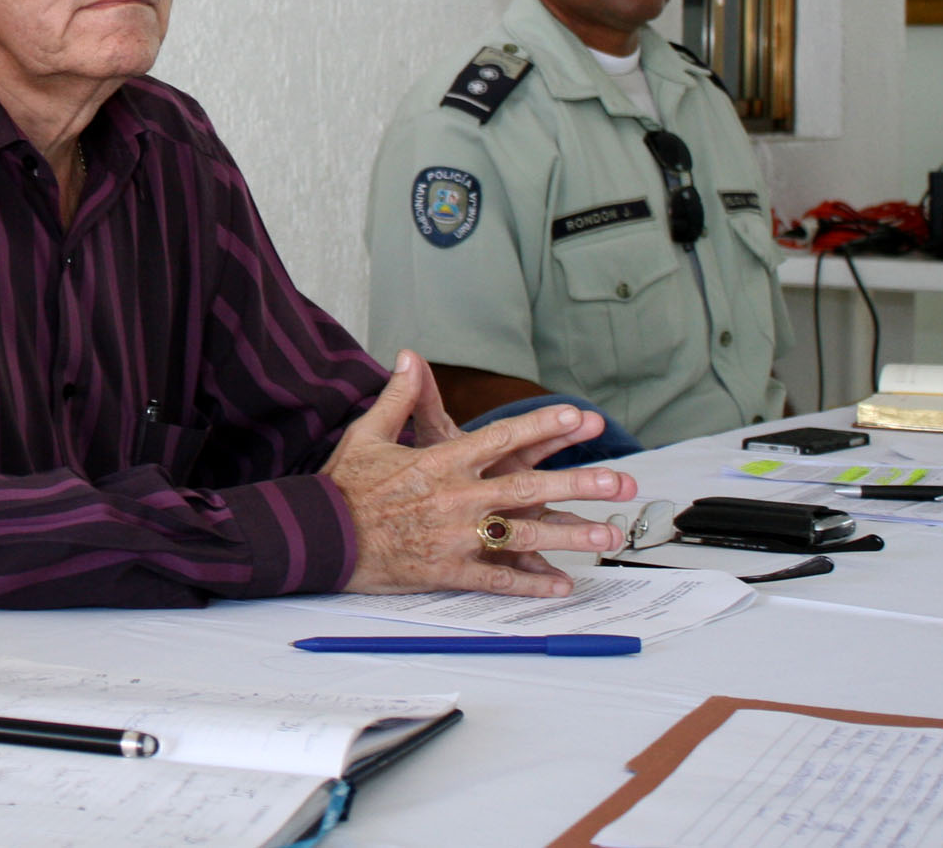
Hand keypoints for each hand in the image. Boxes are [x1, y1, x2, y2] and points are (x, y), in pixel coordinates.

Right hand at [325, 351, 636, 595]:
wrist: (322, 537)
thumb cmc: (346, 486)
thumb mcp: (369, 433)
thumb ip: (399, 397)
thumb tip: (408, 357)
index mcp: (440, 462)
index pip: (501, 437)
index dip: (543, 426)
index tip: (578, 417)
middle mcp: (456, 497)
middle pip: (528, 489)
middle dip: (579, 484)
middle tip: (620, 482)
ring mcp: (455, 536)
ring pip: (523, 536)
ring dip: (569, 536)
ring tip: (607, 535)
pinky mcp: (448, 570)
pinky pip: (497, 578)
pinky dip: (531, 583)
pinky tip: (561, 584)